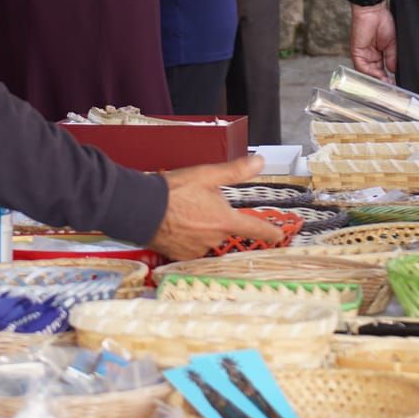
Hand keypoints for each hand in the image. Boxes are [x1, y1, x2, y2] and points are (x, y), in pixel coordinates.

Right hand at [150, 155, 282, 259]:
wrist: (140, 208)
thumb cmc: (173, 191)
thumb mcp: (207, 175)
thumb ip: (235, 171)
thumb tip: (259, 162)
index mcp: (224, 221)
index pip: (255, 229)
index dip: (269, 232)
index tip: (278, 236)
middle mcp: (213, 238)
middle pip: (224, 228)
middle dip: (215, 217)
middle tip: (196, 202)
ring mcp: (196, 249)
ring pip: (206, 236)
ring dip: (200, 226)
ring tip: (182, 212)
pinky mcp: (180, 255)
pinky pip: (190, 245)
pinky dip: (185, 236)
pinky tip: (175, 224)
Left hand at [350, 5, 396, 79]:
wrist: (374, 11)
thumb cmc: (384, 22)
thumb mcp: (392, 43)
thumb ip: (392, 58)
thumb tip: (394, 72)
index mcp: (378, 55)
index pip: (382, 71)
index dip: (387, 79)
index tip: (394, 85)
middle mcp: (370, 57)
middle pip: (374, 74)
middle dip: (381, 82)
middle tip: (390, 88)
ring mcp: (362, 55)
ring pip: (367, 73)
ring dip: (376, 80)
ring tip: (386, 84)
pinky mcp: (356, 52)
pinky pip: (361, 67)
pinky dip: (370, 73)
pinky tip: (379, 76)